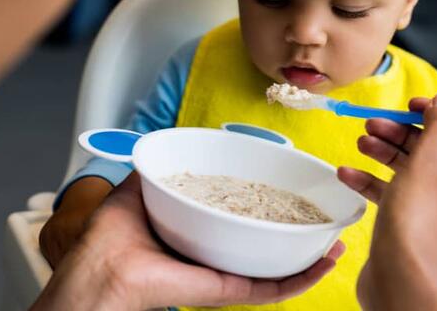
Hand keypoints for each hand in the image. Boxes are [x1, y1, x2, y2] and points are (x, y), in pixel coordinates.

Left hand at [31, 171, 343, 310]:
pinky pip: (270, 289)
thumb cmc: (110, 237)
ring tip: (337, 242)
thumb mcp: (141, 188)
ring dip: (311, 258)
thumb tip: (168, 146)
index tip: (294, 197)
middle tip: (325, 222)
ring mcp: (224, 276)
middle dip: (299, 237)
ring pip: (278, 271)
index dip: (270, 212)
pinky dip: (301, 278)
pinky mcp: (226, 291)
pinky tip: (324, 262)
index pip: (243, 223)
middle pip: (267, 249)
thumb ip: (158, 167)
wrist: (99, 271)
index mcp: (199, 234)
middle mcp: (215, 256)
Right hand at [338, 94, 436, 309]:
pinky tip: (347, 173)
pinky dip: (373, 181)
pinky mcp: (412, 223)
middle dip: (402, 134)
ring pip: (411, 170)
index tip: (413, 104)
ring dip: (385, 152)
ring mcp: (436, 210)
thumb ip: (436, 128)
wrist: (397, 279)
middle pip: (435, 149)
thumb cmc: (416, 222)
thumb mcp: (426, 165)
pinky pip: (395, 193)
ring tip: (360, 141)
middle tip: (375, 123)